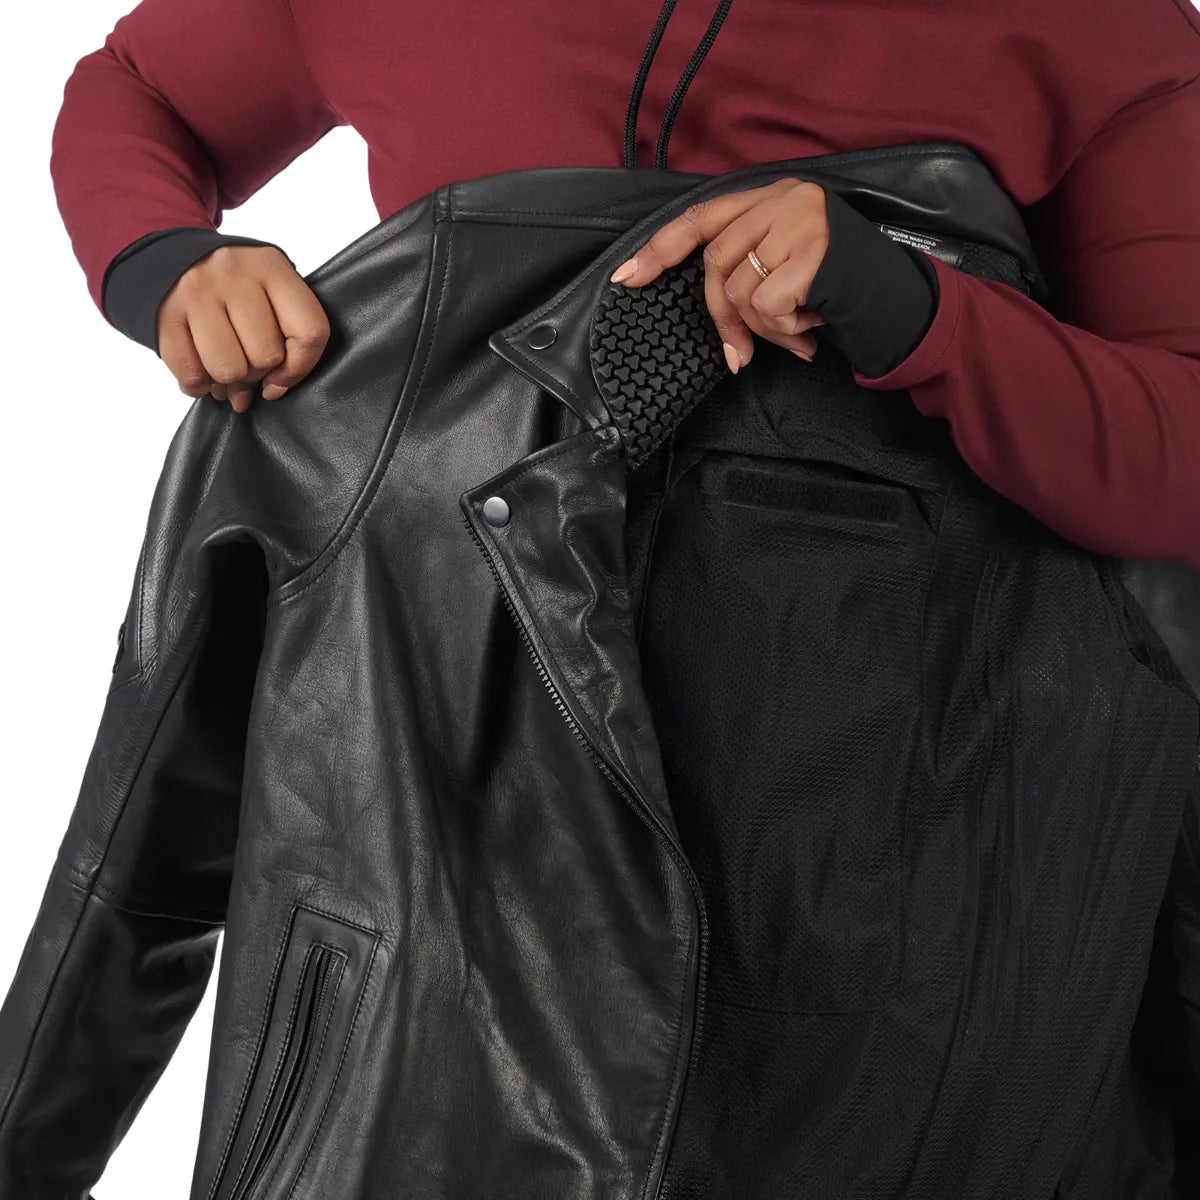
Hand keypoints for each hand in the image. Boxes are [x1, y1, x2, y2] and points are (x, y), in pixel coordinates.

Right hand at [156, 244, 330, 412]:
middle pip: (266, 356)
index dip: (300, 368)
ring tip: (223, 370)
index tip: (281, 379)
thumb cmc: (229, 284)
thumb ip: (284, 333)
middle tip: (245, 366)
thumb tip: (271, 391)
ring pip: (229, 369)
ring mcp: (196, 292)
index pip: (309, 332)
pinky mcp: (165, 313)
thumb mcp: (267, 289)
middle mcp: (234, 274)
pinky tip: (201, 374)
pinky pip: (191, 373)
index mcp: (271, 267)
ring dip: (227, 382)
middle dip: (258, 373)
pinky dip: (198, 385)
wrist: (165, 256)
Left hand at [608, 178, 829, 372]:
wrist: (899, 299)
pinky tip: (812, 326)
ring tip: (798, 331)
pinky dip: (785, 331)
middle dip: (722, 318)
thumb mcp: (786, 266)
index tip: (626, 278)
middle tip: (740, 355)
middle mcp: (784, 199)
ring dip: (764, 330)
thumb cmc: (835, 289)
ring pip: (740, 291)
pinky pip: (768, 307)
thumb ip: (745, 270)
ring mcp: (801, 221)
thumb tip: (710, 316)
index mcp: (770, 197)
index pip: (701, 218)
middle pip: (716, 265)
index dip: (659, 249)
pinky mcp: (814, 252)